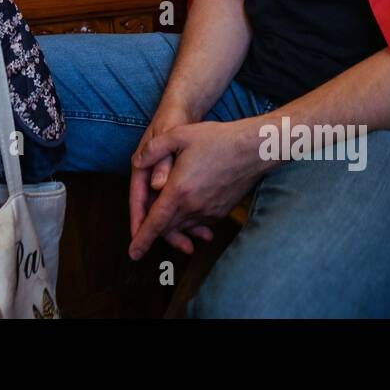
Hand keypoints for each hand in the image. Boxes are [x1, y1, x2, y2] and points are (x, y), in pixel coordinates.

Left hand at [128, 118, 268, 260]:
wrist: (255, 149)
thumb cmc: (217, 139)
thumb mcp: (179, 135)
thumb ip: (154, 149)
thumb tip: (137, 162)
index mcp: (178, 190)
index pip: (155, 223)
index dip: (142, 239)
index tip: (133, 254)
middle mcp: (193, 206)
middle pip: (167, 229)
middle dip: (154, 233)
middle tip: (142, 235)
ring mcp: (209, 212)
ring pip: (183, 227)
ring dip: (172, 227)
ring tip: (164, 224)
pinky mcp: (221, 212)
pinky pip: (198, 223)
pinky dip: (188, 222)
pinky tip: (187, 212)